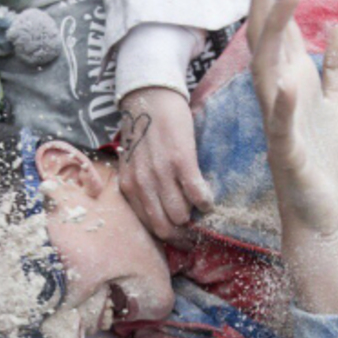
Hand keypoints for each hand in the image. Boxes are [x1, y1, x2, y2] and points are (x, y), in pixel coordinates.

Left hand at [118, 87, 212, 247]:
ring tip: (202, 212)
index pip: (148, 226)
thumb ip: (142, 187)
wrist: (149, 97)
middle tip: (197, 236)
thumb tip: (161, 212)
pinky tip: (208, 197)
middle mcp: (141, 184)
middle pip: (163, 227)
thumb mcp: (133, 164)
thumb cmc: (144, 132)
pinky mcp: (180, 161)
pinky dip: (205, 201)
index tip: (182, 240)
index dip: (167, 238)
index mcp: (128, 187)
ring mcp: (160, 174)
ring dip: (194, 218)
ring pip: (180, 215)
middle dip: (182, 237)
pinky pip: (196, 194)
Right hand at [249, 0, 337, 238]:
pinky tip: (290, 82)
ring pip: (267, 76)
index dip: (276, 3)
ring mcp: (279, 126)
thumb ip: (336, 66)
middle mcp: (278, 100)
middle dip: (267, 8)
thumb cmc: (322, 160)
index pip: (280, 36)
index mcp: (291, 86)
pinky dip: (283, 106)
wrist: (320, 212)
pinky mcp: (288, 154)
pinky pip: (281, 128)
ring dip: (274, 40)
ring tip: (283, 0)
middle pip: (267, 46)